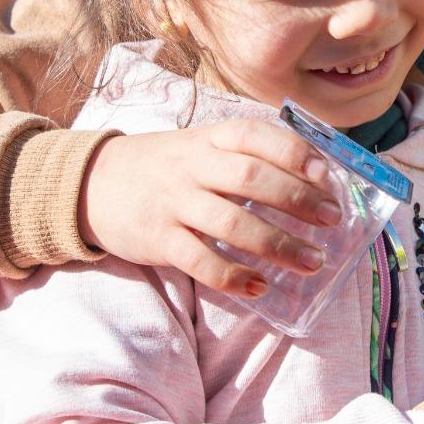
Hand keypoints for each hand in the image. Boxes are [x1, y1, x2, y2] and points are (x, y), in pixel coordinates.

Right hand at [79, 119, 342, 295]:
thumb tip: (314, 179)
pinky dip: (233, 276)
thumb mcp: (201, 145)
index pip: (255, 136)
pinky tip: (260, 287)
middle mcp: (193, 166)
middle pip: (251, 179)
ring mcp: (173, 203)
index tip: (325, 174)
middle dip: (298, 200)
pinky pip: (200, 261)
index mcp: (209, 138)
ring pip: (232, 224)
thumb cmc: (165, 165)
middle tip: (332, 220)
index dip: (294, 153)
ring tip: (313, 262)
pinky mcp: (158, 240)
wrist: (92, 183)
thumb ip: (246, 155)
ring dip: (279, 245)